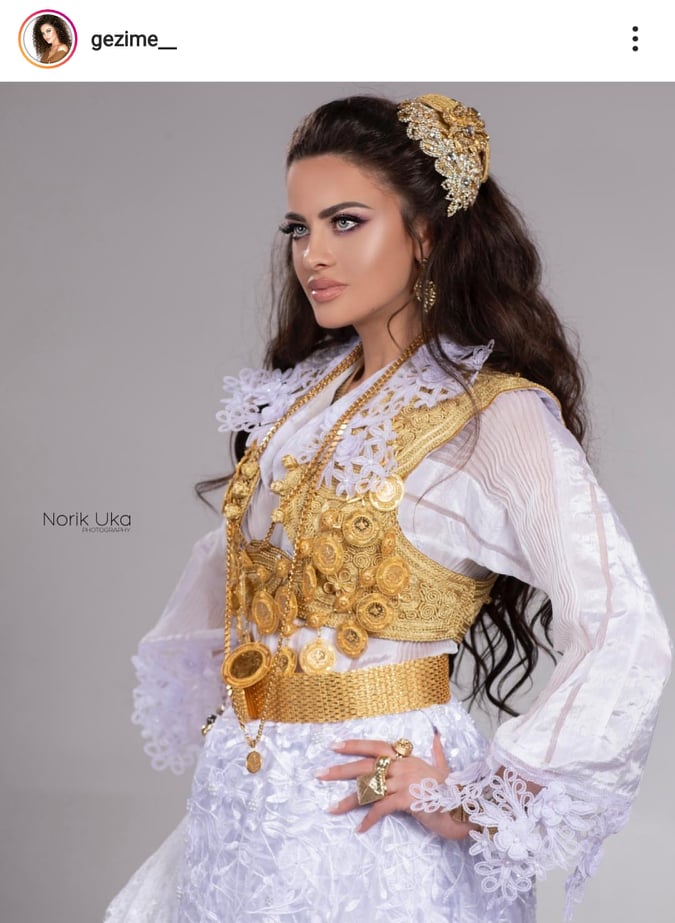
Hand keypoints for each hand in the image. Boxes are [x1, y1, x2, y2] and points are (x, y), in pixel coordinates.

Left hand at [317, 731, 474, 839]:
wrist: (463, 808)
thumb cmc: (451, 789)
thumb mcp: (442, 767)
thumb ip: (436, 751)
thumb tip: (436, 735)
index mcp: (407, 757)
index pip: (375, 746)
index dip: (354, 745)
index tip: (334, 746)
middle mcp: (403, 766)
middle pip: (366, 766)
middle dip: (340, 770)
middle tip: (319, 774)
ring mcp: (404, 782)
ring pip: (369, 789)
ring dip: (348, 801)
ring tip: (330, 809)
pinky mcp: (406, 800)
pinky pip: (381, 809)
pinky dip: (369, 819)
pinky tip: (359, 829)